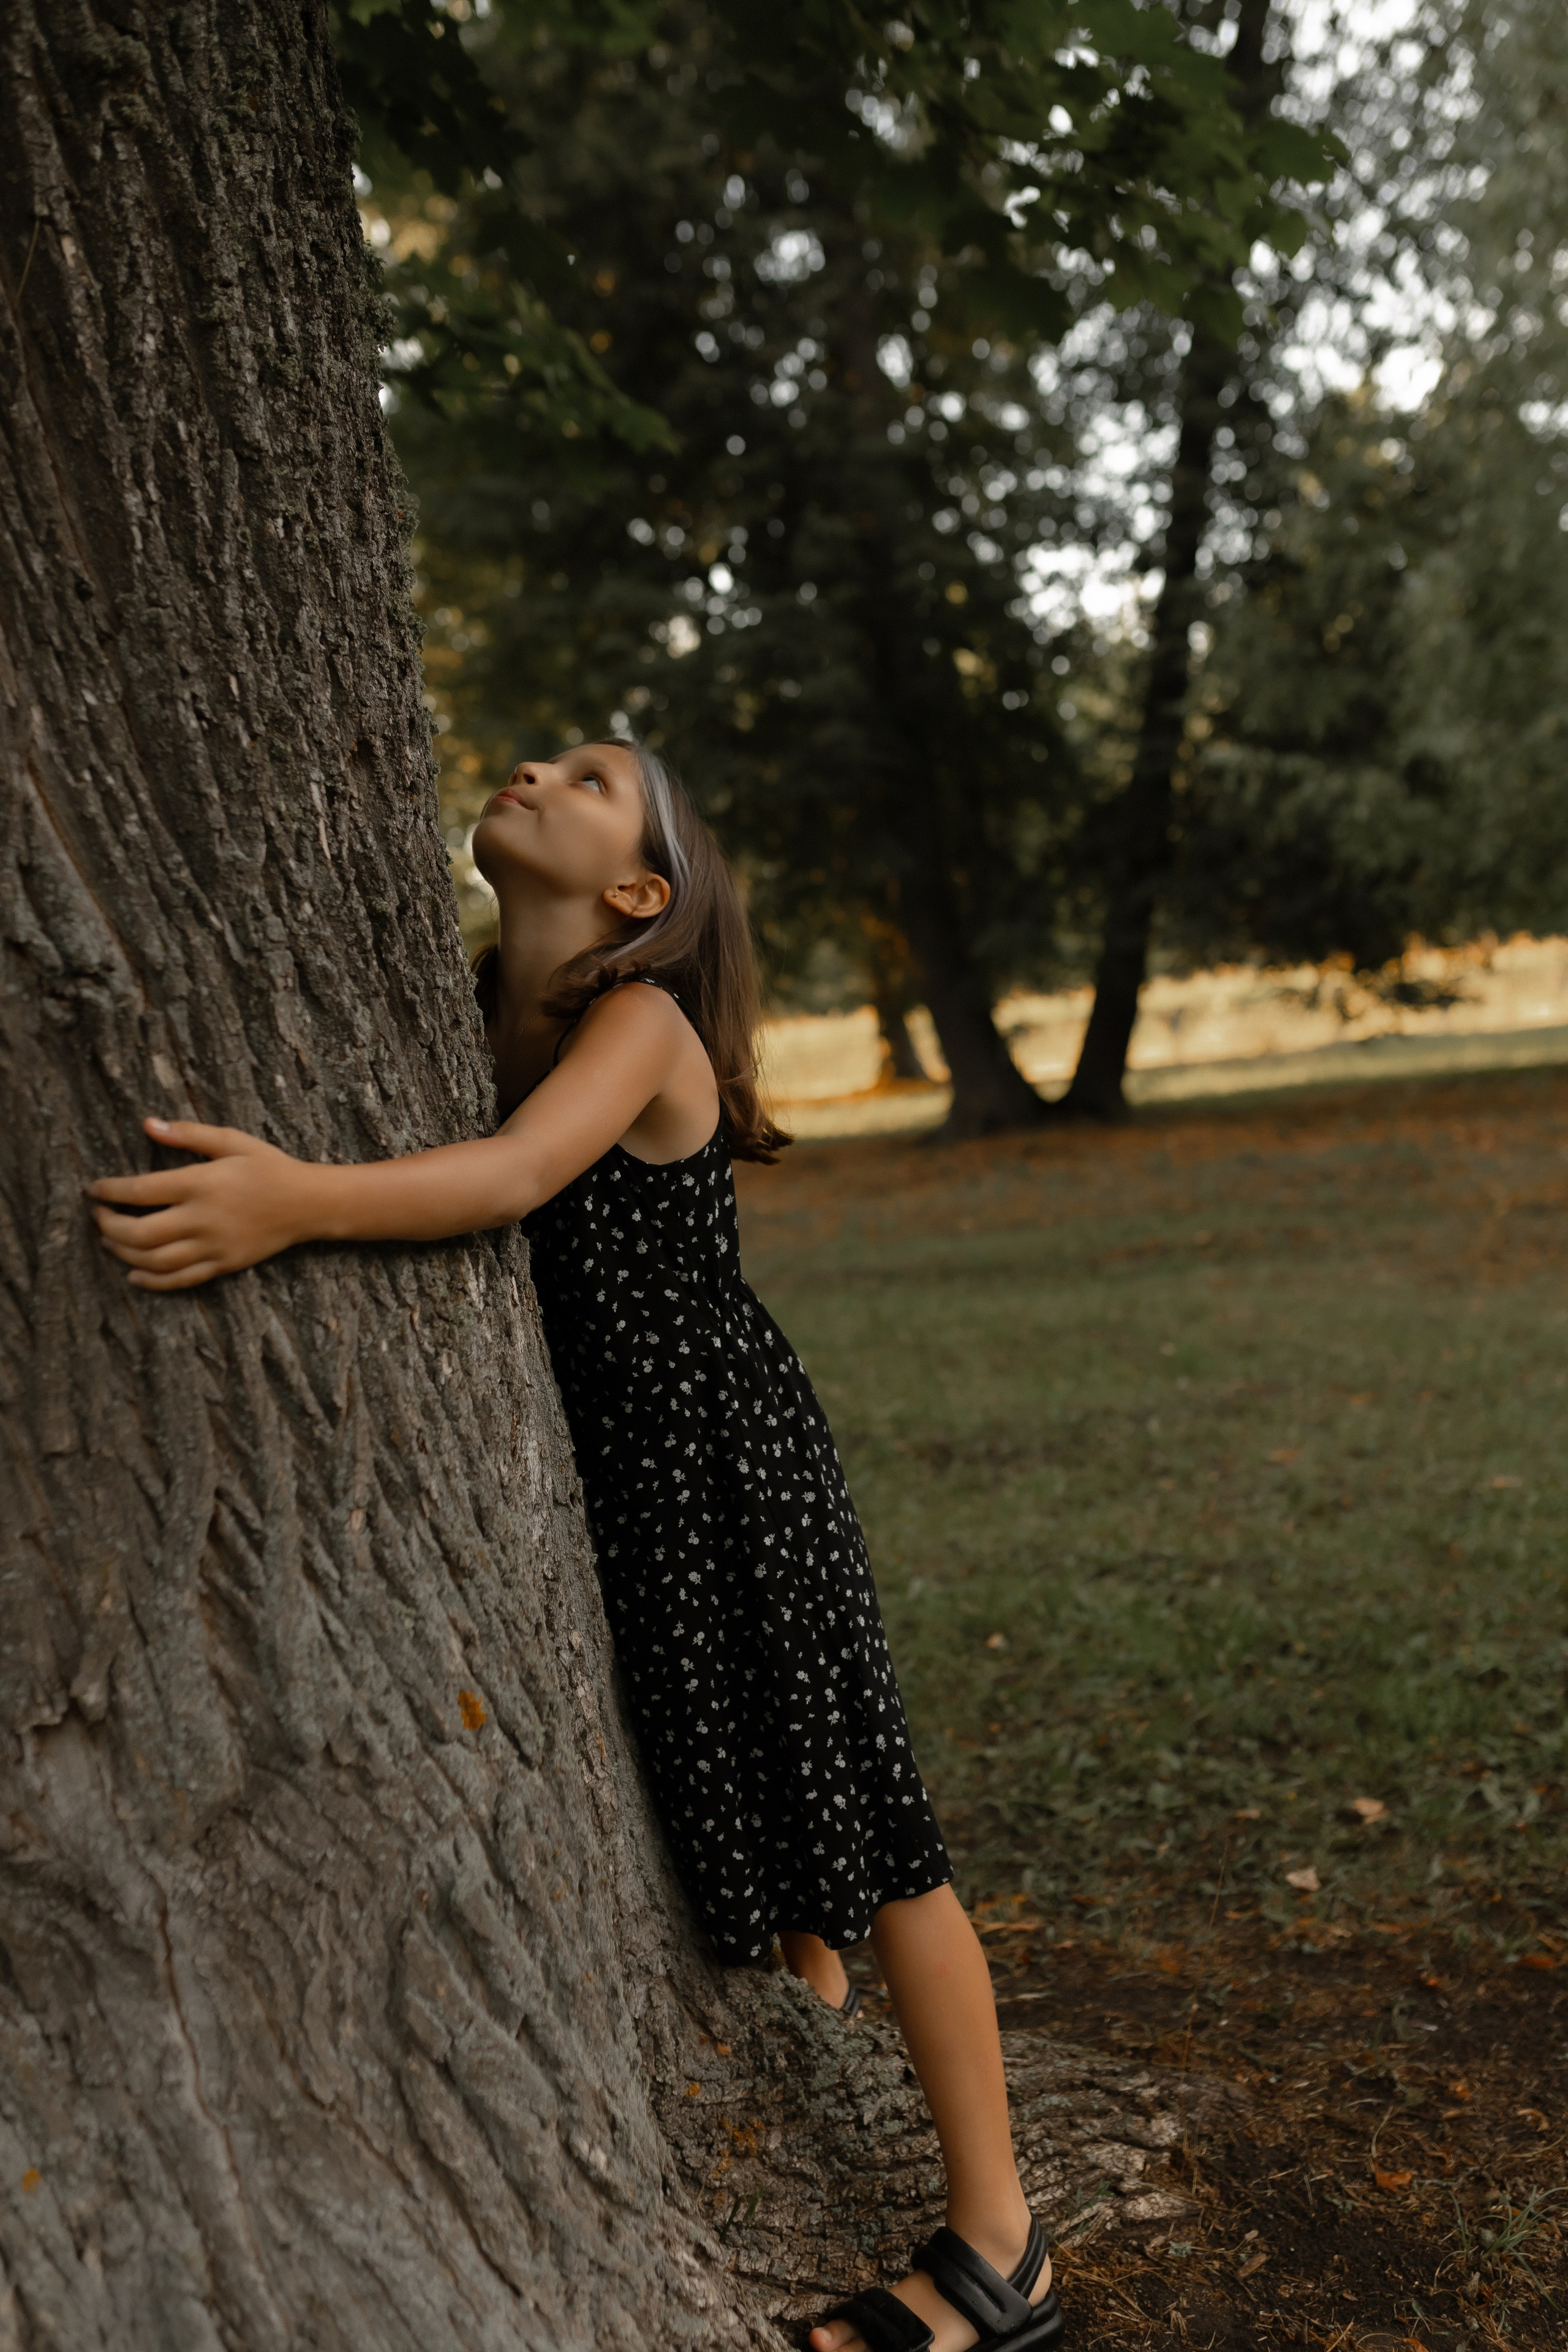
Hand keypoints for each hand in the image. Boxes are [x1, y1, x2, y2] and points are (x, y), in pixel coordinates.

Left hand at [88, 1117, 322, 1289]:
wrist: (308, 1203)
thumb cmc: (269, 1167)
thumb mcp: (232, 1140)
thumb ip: (188, 1134)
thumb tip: (148, 1124)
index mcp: (201, 1183)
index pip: (140, 1191)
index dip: (109, 1191)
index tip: (94, 1190)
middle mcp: (203, 1218)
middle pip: (139, 1233)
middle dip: (109, 1227)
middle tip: (98, 1216)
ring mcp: (213, 1246)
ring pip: (154, 1260)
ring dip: (123, 1253)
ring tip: (109, 1242)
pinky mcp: (223, 1264)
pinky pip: (179, 1280)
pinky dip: (151, 1281)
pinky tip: (134, 1274)